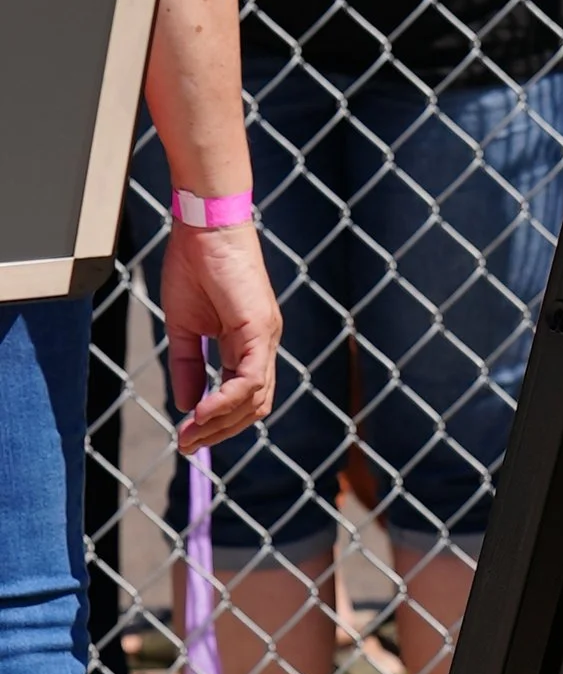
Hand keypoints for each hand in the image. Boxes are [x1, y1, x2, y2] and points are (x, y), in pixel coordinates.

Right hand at [160, 220, 280, 453]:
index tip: (189, 436)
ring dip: (221, 423)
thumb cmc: (194, 267)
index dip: (219, 421)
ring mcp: (266, 337)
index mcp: (248, 344)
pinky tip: (201, 413)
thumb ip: (189, 366)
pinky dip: (227, 401)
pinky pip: (250, 378)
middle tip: (187, 445)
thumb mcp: (184, 328)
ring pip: (255, 398)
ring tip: (190, 435)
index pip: (244, 396)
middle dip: (220, 431)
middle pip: (254, 405)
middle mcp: (263, 345)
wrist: (203, 228)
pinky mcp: (260, 328)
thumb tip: (189, 406)